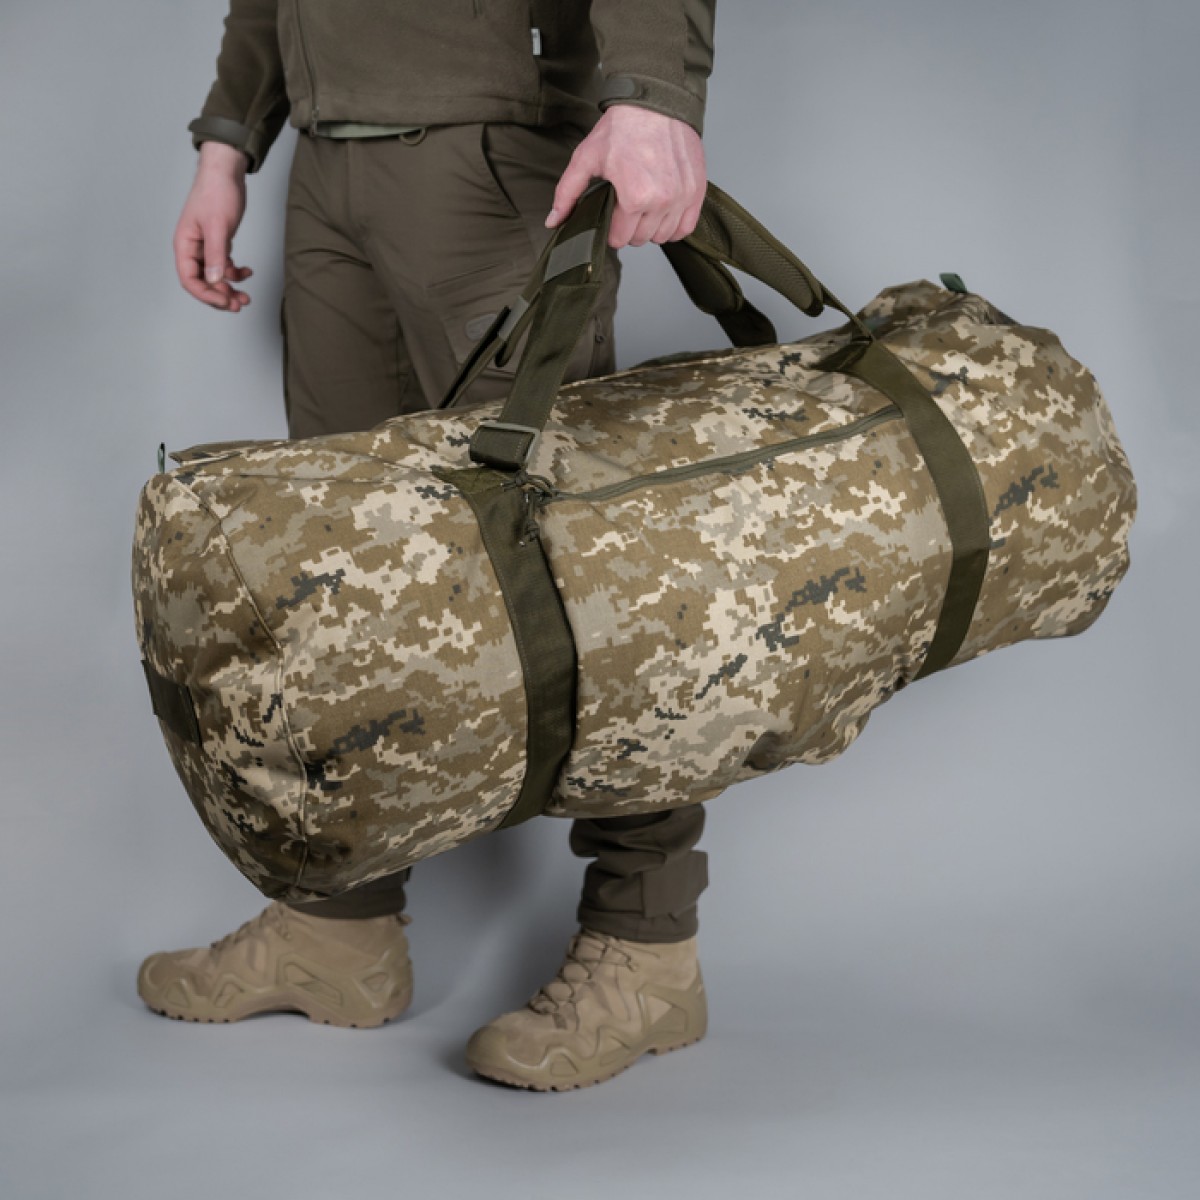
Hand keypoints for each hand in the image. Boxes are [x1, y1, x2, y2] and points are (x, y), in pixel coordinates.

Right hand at [173, 141, 252, 311]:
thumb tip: (213, 280)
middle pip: (203, 283)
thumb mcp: (217, 226)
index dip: (206, 295)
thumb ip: (215, 254)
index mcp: (185, 244)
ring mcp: (206, 247)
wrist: (226, 172)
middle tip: (239, 304)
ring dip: (230, 288)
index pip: (189, 280)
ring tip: (246, 296)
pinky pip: (224, 266)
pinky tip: (248, 272)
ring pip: (215, 277)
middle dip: (220, 295)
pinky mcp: (219, 243)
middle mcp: (193, 248)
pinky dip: (236, 273)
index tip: (225, 301)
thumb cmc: (216, 193)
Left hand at [547, 106, 705, 248]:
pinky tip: (663, 210)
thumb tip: (553, 221)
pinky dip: (674, 225)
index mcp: (635, 197)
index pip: (619, 239)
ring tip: (644, 204)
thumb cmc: (622, 128)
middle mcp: (662, 201)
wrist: (656, 102)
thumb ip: (567, 193)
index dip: (611, 228)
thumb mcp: (586, 158)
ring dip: (651, 227)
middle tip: (625, 205)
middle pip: (641, 239)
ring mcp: (682, 197)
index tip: (611, 211)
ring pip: (663, 236)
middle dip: (629, 227)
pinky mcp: (696, 191)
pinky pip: (685, 228)